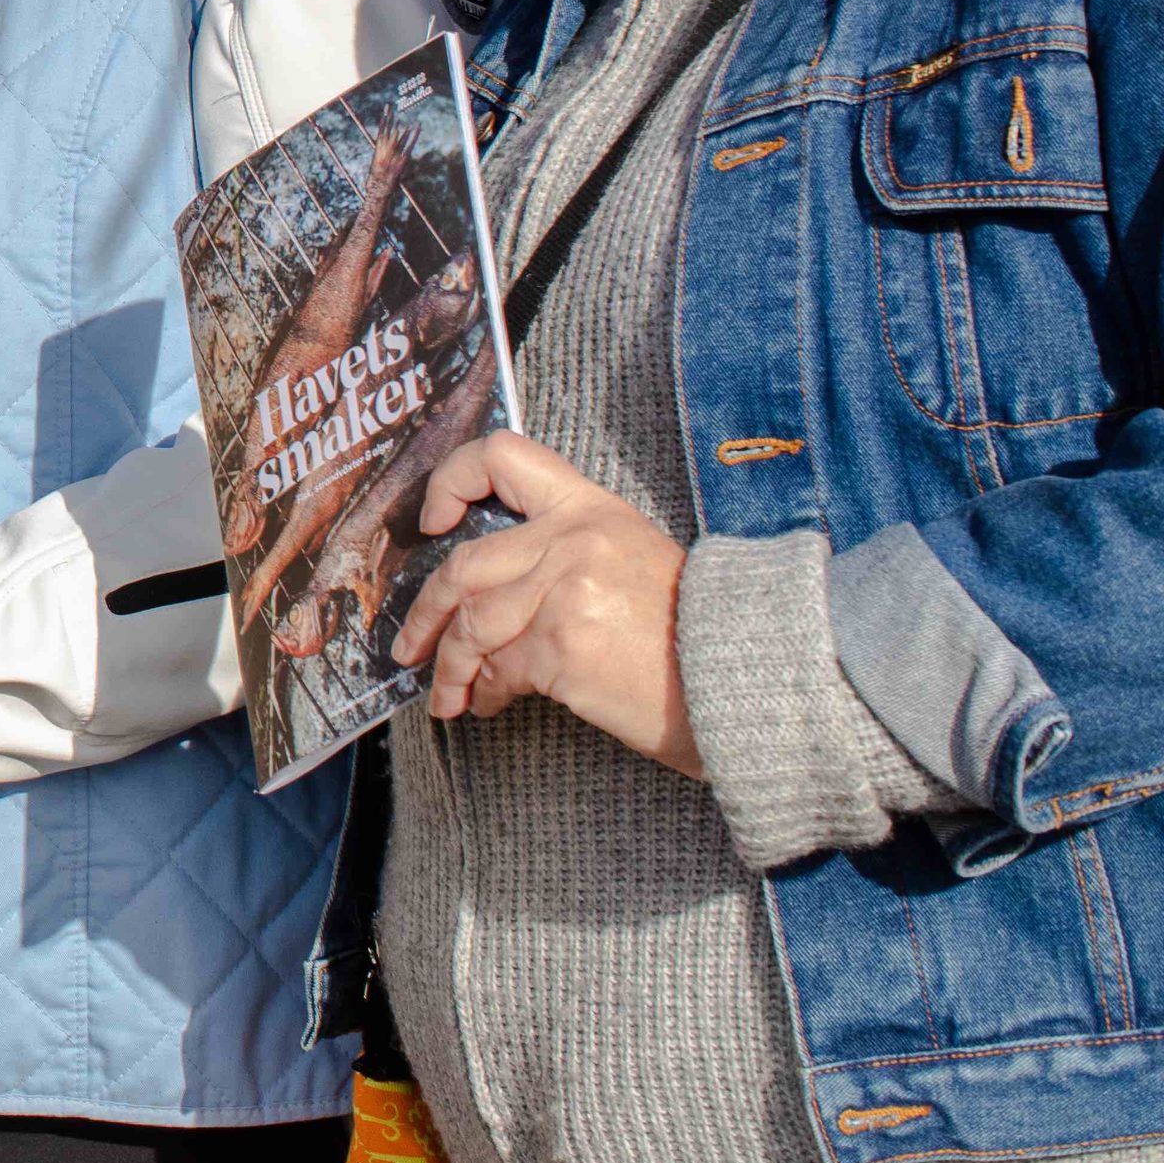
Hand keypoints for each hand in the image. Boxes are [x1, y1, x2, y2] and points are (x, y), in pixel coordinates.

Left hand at [390, 431, 702, 776]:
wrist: (753, 681)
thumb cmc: (696, 635)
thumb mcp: (634, 563)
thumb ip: (565, 559)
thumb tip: (490, 597)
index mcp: (593, 509)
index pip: (504, 457)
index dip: (453, 480)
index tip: (434, 522)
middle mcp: (574, 539)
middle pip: (465, 565)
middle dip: (426, 612)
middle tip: (410, 646)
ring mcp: (565, 590)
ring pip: (471, 626)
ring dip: (450, 668)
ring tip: (447, 696)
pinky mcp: (561, 645)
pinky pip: (497, 668)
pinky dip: (484, 692)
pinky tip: (487, 705)